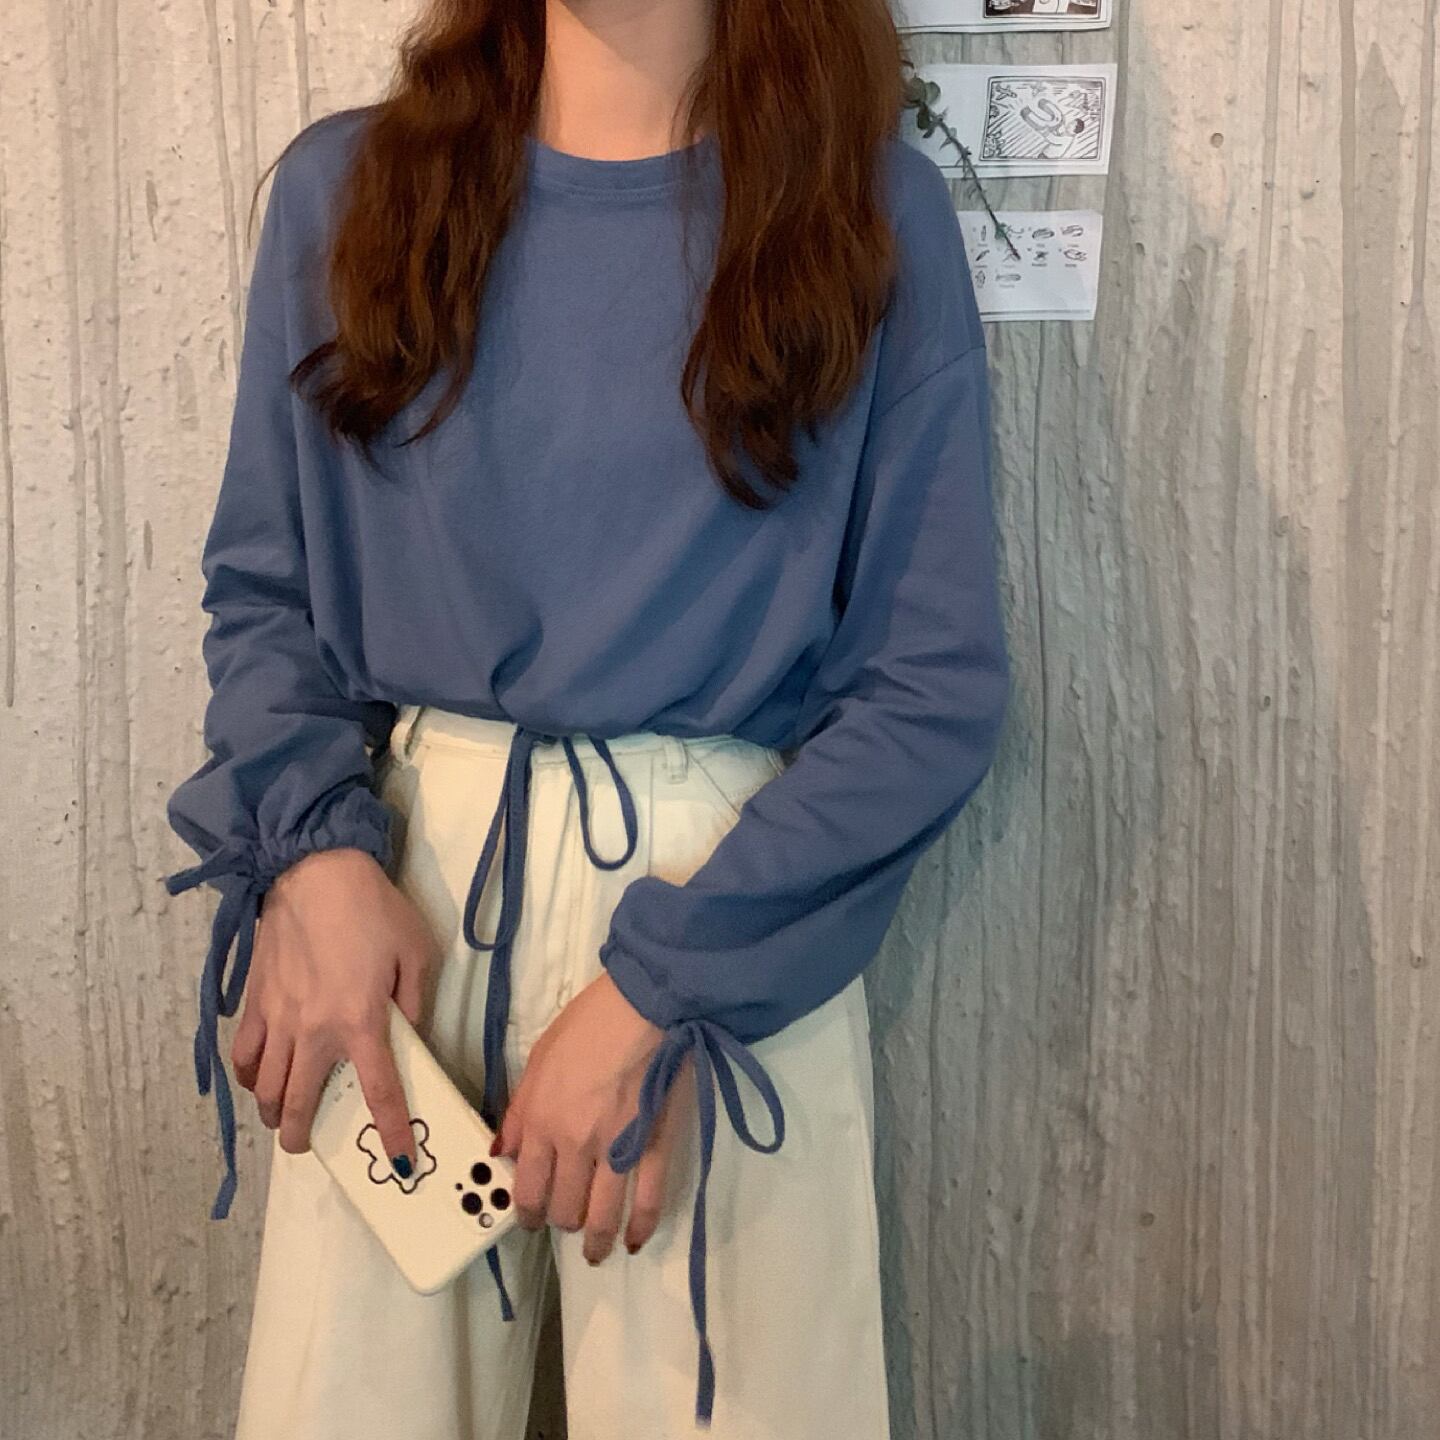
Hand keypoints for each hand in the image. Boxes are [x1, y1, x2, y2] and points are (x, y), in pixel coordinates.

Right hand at [230, 847, 438, 1171]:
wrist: (313, 870)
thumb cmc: (373, 908)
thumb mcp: (417, 952)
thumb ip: (415, 1003)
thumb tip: (409, 1037)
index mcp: (361, 1022)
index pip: (379, 1092)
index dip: (391, 1130)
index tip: (401, 1160)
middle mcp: (314, 1032)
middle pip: (300, 1102)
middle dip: (303, 1134)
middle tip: (309, 1144)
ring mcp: (278, 1018)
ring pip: (264, 1086)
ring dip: (272, 1111)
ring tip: (280, 1118)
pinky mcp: (255, 1000)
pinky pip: (244, 1053)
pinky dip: (248, 1075)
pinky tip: (256, 1078)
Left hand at [493, 971, 687, 1264]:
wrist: (644, 1007)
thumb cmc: (589, 1023)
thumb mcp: (539, 1059)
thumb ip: (520, 1110)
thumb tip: (506, 1152)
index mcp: (540, 1120)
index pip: (526, 1186)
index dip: (526, 1211)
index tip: (531, 1216)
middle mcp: (573, 1144)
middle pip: (561, 1208)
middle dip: (560, 1221)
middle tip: (566, 1220)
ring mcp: (616, 1151)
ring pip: (599, 1216)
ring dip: (594, 1241)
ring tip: (595, 1250)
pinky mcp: (654, 1148)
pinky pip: (646, 1201)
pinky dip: (639, 1228)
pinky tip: (633, 1242)